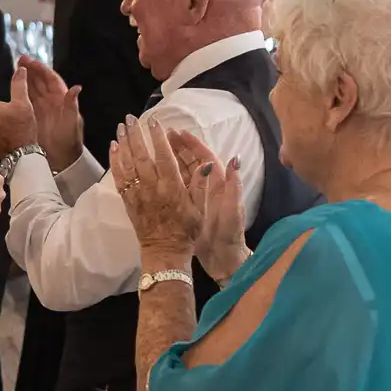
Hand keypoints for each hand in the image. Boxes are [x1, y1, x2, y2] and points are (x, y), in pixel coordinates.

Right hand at [22, 58, 84, 169]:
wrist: (62, 159)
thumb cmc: (69, 141)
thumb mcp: (72, 123)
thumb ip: (72, 105)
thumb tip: (76, 87)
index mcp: (62, 100)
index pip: (51, 79)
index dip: (42, 70)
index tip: (32, 62)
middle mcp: (52, 101)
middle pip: (40, 80)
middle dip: (31, 69)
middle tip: (20, 59)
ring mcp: (42, 108)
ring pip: (33, 88)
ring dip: (25, 77)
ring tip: (16, 67)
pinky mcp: (33, 116)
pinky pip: (26, 100)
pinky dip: (21, 91)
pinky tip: (13, 86)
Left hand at [110, 117, 198, 257]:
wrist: (165, 251)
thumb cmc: (186, 231)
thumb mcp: (199, 209)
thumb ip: (201, 185)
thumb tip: (206, 164)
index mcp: (172, 188)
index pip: (164, 157)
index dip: (159, 138)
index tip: (154, 122)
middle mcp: (153, 189)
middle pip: (142, 156)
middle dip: (136, 134)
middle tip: (132, 118)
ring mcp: (138, 195)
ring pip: (128, 164)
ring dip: (124, 143)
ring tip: (122, 127)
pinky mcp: (128, 201)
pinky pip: (119, 178)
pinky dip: (115, 161)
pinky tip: (114, 148)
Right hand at [166, 130, 249, 280]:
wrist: (224, 257)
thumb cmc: (230, 233)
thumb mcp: (233, 209)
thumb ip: (233, 185)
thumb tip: (236, 158)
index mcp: (219, 184)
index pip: (205, 158)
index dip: (193, 144)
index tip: (179, 133)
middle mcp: (207, 187)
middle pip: (192, 161)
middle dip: (179, 147)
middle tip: (163, 135)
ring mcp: (197, 197)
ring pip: (182, 172)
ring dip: (171, 159)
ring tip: (156, 148)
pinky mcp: (189, 207)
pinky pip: (177, 188)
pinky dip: (167, 178)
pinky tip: (154, 173)